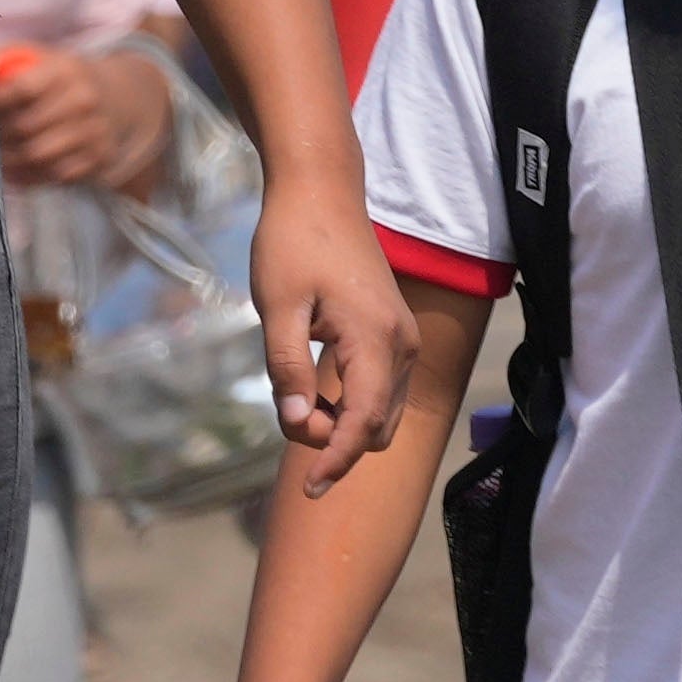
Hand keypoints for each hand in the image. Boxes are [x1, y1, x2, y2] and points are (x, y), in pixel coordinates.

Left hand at [0, 35, 178, 192]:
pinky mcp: (98, 159)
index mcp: (66, 69)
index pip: (22, 88)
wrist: (117, 99)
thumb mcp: (38, 58)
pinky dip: (28, 176)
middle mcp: (84, 100)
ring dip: (8, 159)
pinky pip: (54, 175)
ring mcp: (94, 132)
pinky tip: (12, 169)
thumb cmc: (60, 79)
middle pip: (26, 126)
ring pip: (38, 155)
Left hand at [253, 159, 413, 477]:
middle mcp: (402, 345)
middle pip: (379, 427)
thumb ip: (289, 370)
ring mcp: (403, 339)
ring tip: (298, 396)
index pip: (364, 423)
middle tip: (289, 413)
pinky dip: (353, 404)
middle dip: (338, 442)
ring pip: (384, 412)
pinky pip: (383, 390)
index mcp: (375, 340)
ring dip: (345, 424)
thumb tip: (300, 425)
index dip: (336, 462)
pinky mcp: (395, 333)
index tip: (308, 490)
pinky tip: (316, 384)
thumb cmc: (293, 243)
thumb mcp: (278, 308)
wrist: (320, 192)